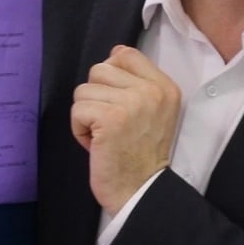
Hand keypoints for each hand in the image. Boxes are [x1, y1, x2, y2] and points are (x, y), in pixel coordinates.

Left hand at [70, 46, 182, 213]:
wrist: (141, 190)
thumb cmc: (141, 154)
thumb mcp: (154, 111)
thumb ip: (137, 82)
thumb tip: (112, 55)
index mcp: (165, 87)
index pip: (126, 54)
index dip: (110, 74)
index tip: (115, 101)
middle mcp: (151, 91)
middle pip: (99, 70)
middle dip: (96, 98)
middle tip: (109, 124)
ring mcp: (131, 103)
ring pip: (84, 90)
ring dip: (86, 115)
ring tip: (103, 135)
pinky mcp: (110, 118)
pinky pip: (77, 109)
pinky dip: (80, 130)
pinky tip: (96, 144)